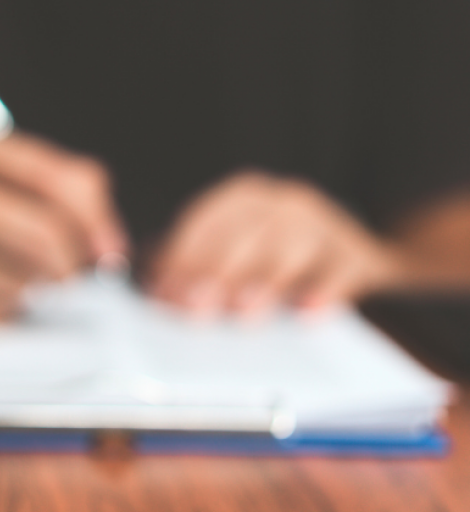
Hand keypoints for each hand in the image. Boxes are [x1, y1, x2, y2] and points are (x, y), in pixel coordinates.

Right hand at [0, 116, 126, 320]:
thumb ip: (50, 186)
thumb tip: (106, 244)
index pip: (53, 180)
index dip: (95, 220)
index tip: (110, 251)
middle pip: (41, 239)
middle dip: (70, 266)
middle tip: (70, 275)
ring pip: (18, 285)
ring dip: (31, 292)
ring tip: (9, 276)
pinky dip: (0, 312)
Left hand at [148, 172, 404, 314]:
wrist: (352, 256)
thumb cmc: (273, 258)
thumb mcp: (234, 253)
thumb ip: (194, 266)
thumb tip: (157, 291)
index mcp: (241, 199)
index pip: (205, 223)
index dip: (182, 258)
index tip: (166, 292)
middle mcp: (280, 203)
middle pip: (243, 234)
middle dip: (216, 271)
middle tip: (196, 306)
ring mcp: (321, 224)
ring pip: (289, 247)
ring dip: (264, 280)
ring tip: (244, 310)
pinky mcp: (355, 252)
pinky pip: (339, 268)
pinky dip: (325, 290)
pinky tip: (308, 312)